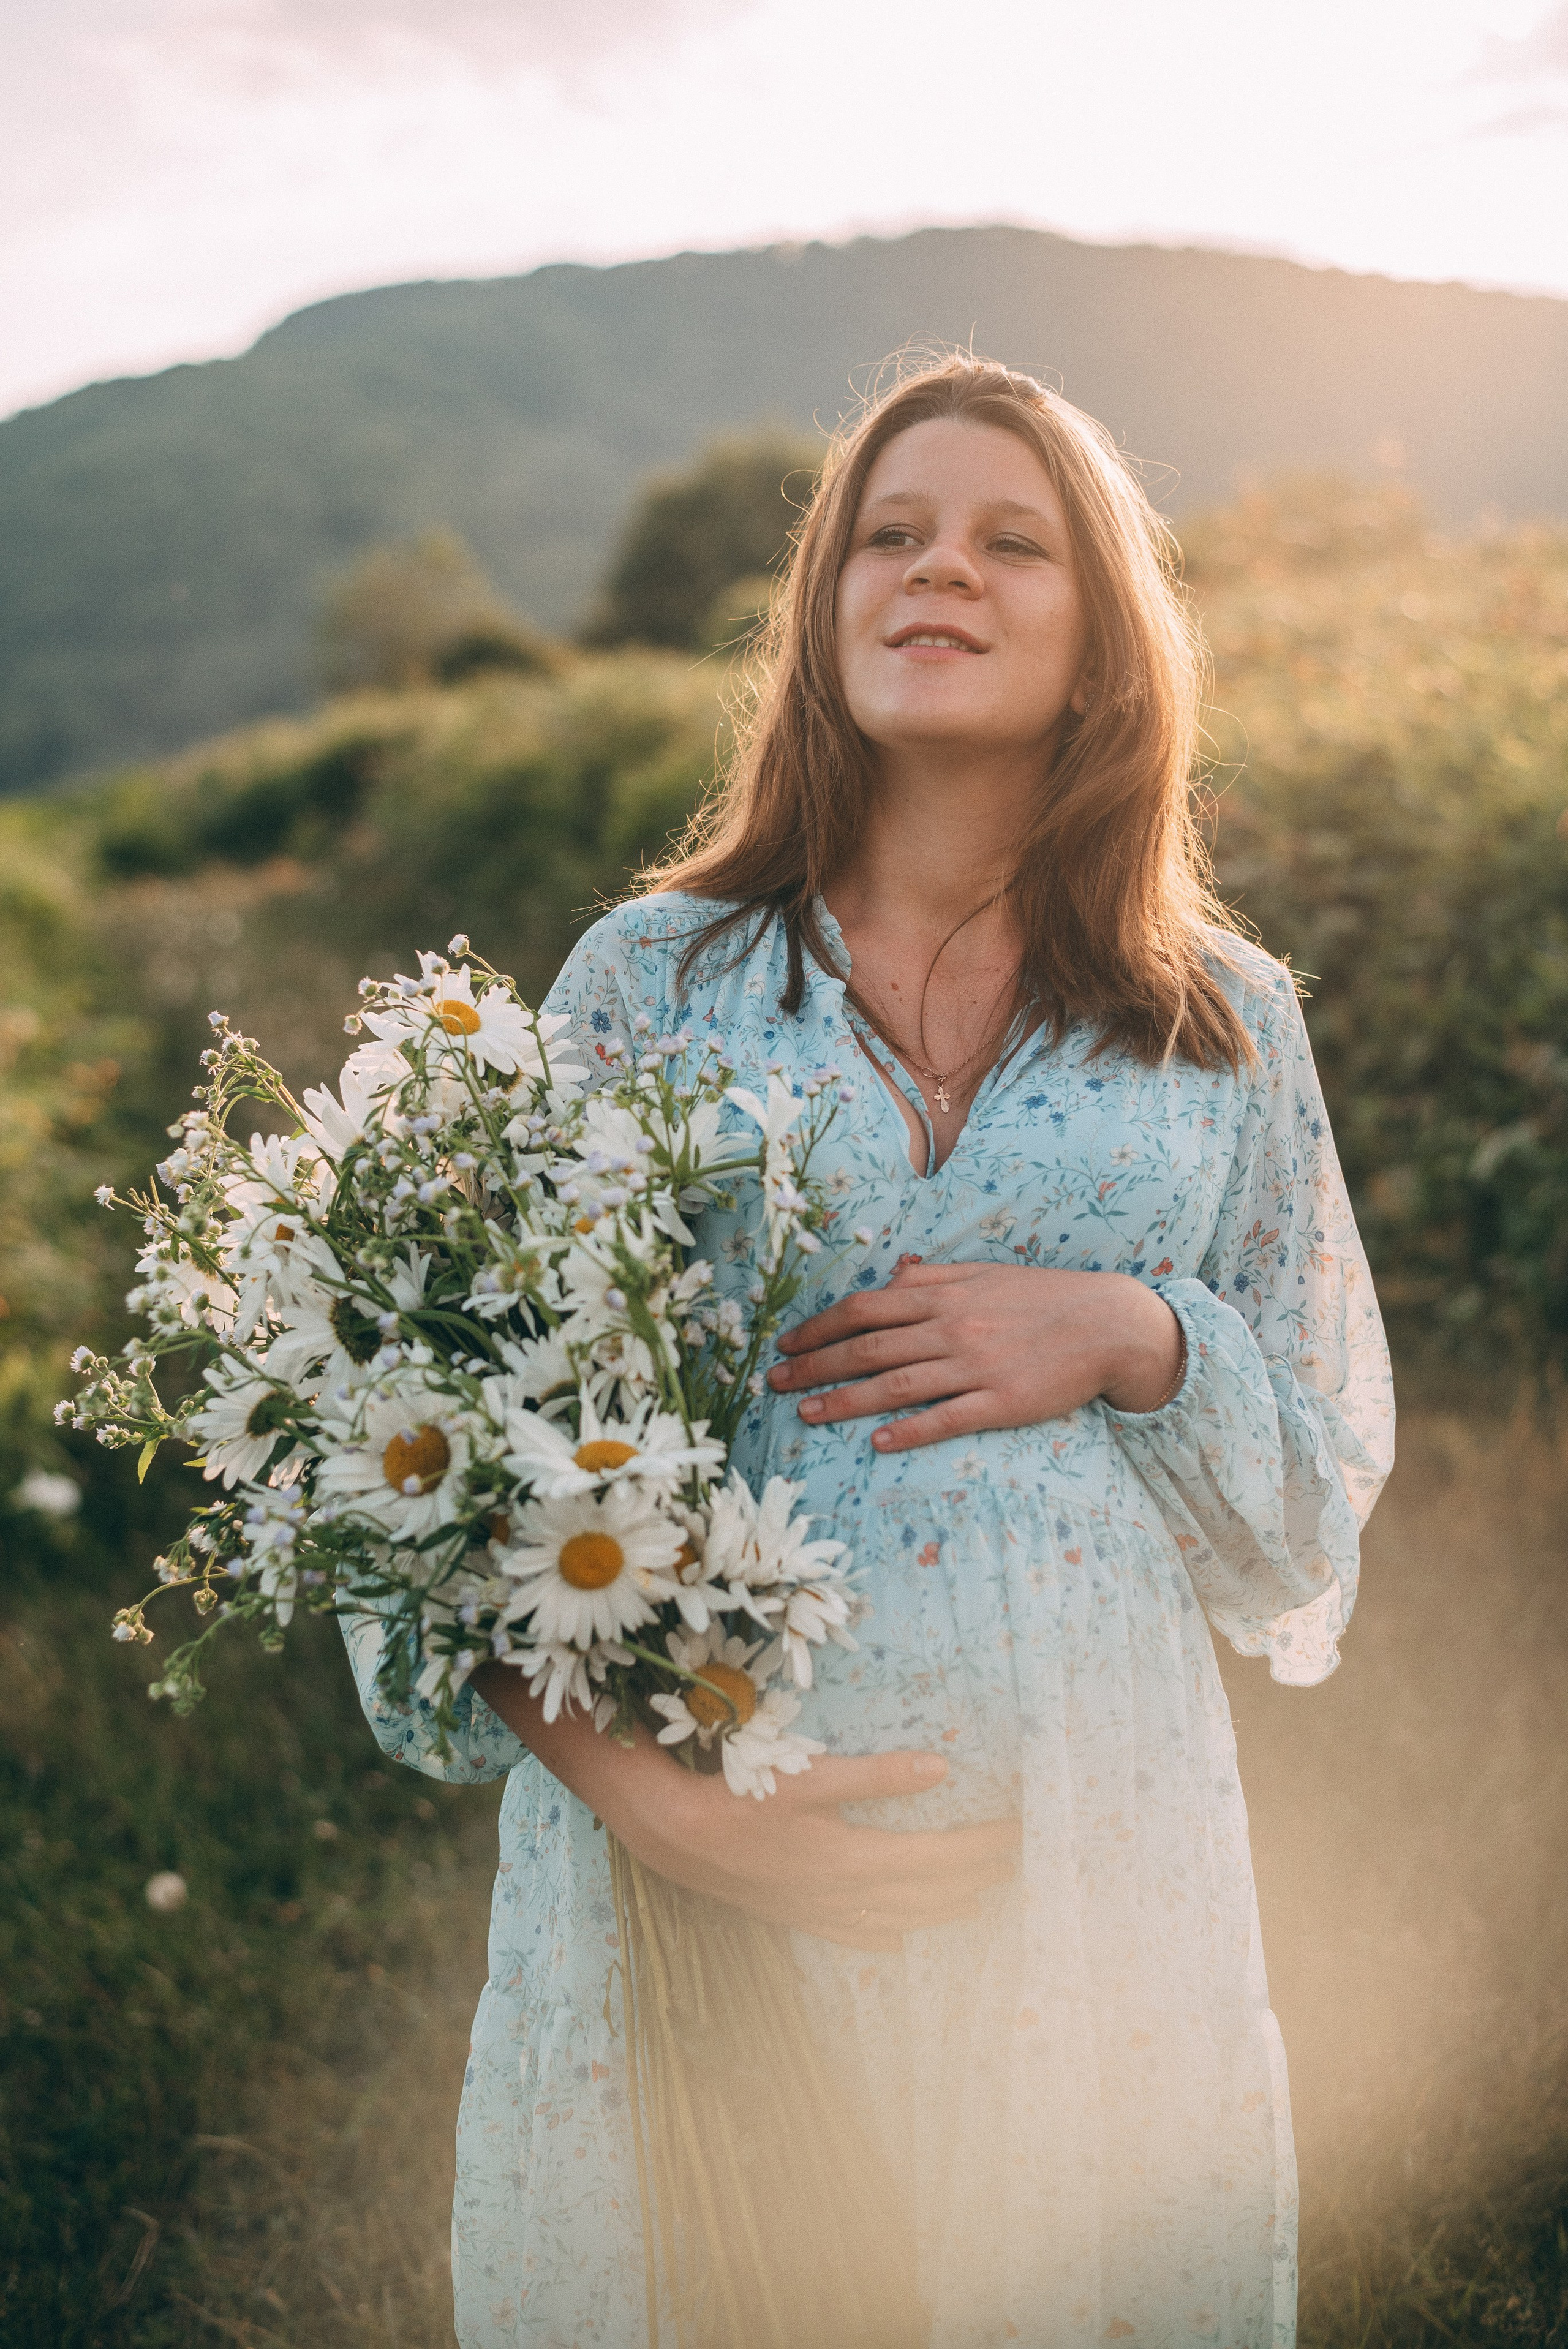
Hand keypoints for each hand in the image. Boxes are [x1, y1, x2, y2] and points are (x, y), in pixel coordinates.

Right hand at [471, 1663, 1019, 1951]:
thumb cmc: (735, 1794)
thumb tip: (940, 1767)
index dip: (983, 1847)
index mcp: (851, 1858)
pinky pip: (850, 1934)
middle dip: (975, 1875)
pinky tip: (898, 1939)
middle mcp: (841, 1891)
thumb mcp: (806, 1778)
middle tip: (1016, 1859)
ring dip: (941, 1906)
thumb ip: (876, 1778)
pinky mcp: (792, 1910)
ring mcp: (818, 1907)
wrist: (668, 1832)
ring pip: (896, 1917)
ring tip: (979, 1897)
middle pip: (926, 1891)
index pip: (939, 1858)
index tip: (1020, 1831)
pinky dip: (883, 1935)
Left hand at [768, 1261, 1182, 1450]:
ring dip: (845, 1400)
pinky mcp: (1002, 1402)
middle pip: (867, 1347)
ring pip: (896, 1384)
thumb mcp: (983, 1275)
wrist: (1109, 1324)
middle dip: (814, 1365)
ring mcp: (976, 1366)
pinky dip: (910, 1428)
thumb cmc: (1042, 1298)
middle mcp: (952, 1328)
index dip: (817, 1327)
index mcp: (943, 1295)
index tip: (785, 1343)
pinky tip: (878, 1441)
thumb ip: (932, 1278)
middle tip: (773, 1383)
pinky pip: (947, 1417)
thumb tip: (890, 1273)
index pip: (863, 1309)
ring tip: (807, 1413)